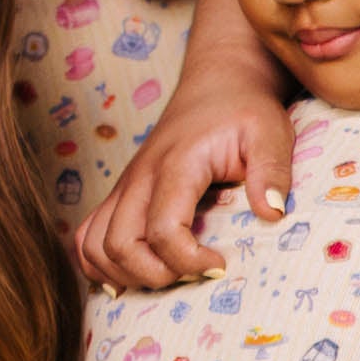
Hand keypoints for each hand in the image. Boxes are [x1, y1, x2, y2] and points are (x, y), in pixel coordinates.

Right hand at [77, 74, 287, 294]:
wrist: (216, 85)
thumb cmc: (244, 111)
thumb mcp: (271, 133)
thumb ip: (273, 170)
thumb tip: (273, 213)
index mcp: (176, 165)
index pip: (163, 229)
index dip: (189, 261)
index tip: (219, 266)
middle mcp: (140, 177)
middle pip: (119, 245)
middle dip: (154, 275)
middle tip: (193, 276)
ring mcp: (124, 187)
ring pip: (92, 246)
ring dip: (124, 273)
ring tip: (166, 276)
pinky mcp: (119, 195)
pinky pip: (86, 238)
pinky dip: (100, 264)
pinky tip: (133, 273)